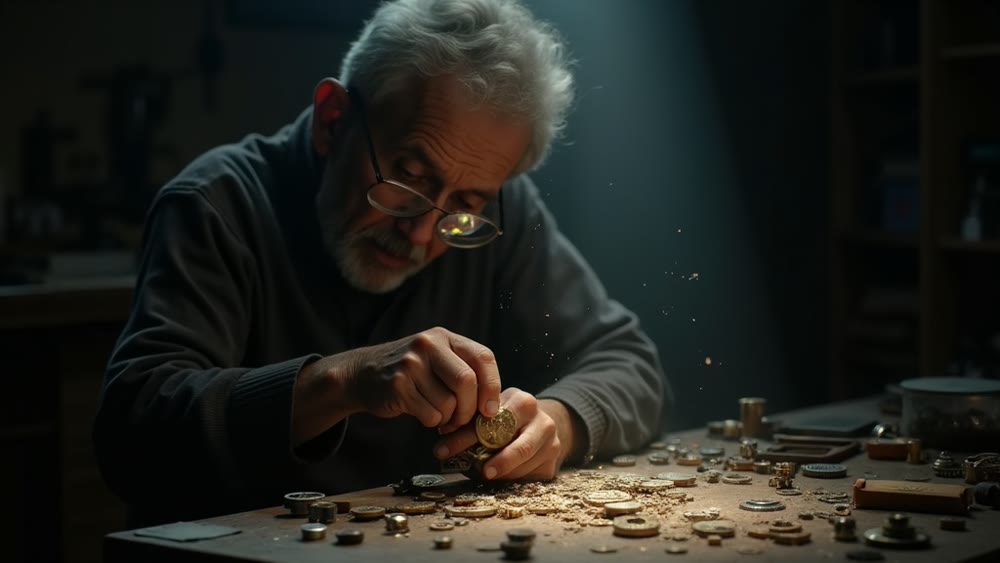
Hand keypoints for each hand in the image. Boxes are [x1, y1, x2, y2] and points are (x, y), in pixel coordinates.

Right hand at [292, 327, 501, 444]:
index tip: (491, 410)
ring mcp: (411, 364)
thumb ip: (463, 371)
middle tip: (464, 420)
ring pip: (449, 403)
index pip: (483, 358)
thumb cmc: (411, 373)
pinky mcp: (398, 385)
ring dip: (448, 418)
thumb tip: (493, 408)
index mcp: (445, 337)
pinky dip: (431, 421)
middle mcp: (428, 345)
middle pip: (467, 382)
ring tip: (440, 416)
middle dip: (470, 409)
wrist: (363, 374)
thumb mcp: (437, 359)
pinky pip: (430, 414)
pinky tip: (422, 414)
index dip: (492, 386)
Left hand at [433, 388, 573, 480]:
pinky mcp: (553, 463)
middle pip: (518, 445)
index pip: (492, 421)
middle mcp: (541, 419)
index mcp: (522, 402)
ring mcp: (551, 442)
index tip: (442, 451)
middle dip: (494, 460)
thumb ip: (469, 426)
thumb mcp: (489, 416)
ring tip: (484, 475)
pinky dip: (512, 479)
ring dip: (502, 473)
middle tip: (479, 471)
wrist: (540, 427)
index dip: (464, 437)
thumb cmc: (505, 422)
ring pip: (525, 463)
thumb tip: (441, 441)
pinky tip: (499, 478)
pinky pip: (530, 476)